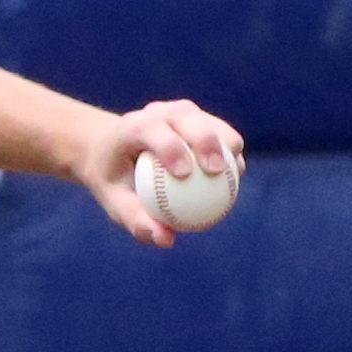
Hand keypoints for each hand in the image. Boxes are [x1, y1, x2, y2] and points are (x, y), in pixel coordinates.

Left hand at [78, 100, 246, 249]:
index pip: (152, 131)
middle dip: (205, 140)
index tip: (184, 174)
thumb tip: (167, 240)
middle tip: (217, 171)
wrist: (113, 150)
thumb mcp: (116, 203)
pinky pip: (219, 130)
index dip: (169, 148)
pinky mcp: (197, 116)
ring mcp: (179, 110)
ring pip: (209, 121)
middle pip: (187, 118)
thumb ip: (136, 220)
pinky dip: (230, 149)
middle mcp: (157, 112)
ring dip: (226, 143)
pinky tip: (238, 172)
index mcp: (133, 126)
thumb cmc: (114, 181)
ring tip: (238, 172)